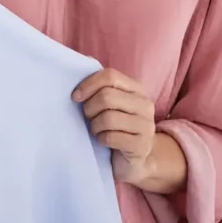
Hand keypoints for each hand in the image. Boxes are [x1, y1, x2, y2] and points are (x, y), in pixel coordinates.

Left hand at [74, 68, 156, 184]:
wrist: (133, 161)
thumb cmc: (115, 128)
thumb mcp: (109, 105)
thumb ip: (100, 86)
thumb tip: (83, 61)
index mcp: (136, 90)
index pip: (110, 76)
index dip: (88, 84)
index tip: (75, 97)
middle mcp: (145, 105)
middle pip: (107, 97)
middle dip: (89, 108)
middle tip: (88, 118)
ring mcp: (146, 126)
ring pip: (108, 118)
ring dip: (94, 126)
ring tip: (96, 130)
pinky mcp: (141, 146)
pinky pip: (111, 137)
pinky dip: (101, 139)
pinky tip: (104, 141)